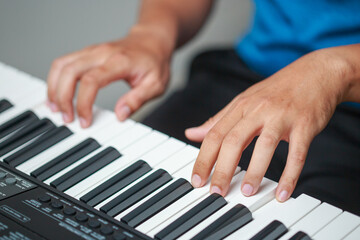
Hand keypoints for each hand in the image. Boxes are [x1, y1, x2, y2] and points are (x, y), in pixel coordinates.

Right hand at [47, 27, 171, 126]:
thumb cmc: (154, 62)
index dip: (84, 103)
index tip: (85, 121)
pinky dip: (56, 79)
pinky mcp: (87, 53)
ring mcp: (92, 51)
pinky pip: (64, 63)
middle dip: (63, 97)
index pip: (92, 80)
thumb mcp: (155, 84)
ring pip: (61, 64)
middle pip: (70, 71)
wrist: (152, 41)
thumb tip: (120, 115)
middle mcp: (101, 53)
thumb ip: (137, 100)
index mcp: (119, 62)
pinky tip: (57, 94)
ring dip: (54, 87)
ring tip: (56, 108)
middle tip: (67, 118)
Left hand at [186, 49, 350, 201]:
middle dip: (222, 169)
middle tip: (216, 192)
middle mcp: (258, 110)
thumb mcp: (244, 100)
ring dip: (254, 172)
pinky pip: (296, 153)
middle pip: (234, 140)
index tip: (196, 180)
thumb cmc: (277, 90)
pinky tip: (282, 192)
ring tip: (246, 192)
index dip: (203, 159)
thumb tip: (191, 133)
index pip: (215, 134)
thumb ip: (218, 119)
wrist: (316, 73)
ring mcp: (282, 116)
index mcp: (241, 106)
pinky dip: (289, 175)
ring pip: (264, 145)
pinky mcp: (304, 125)